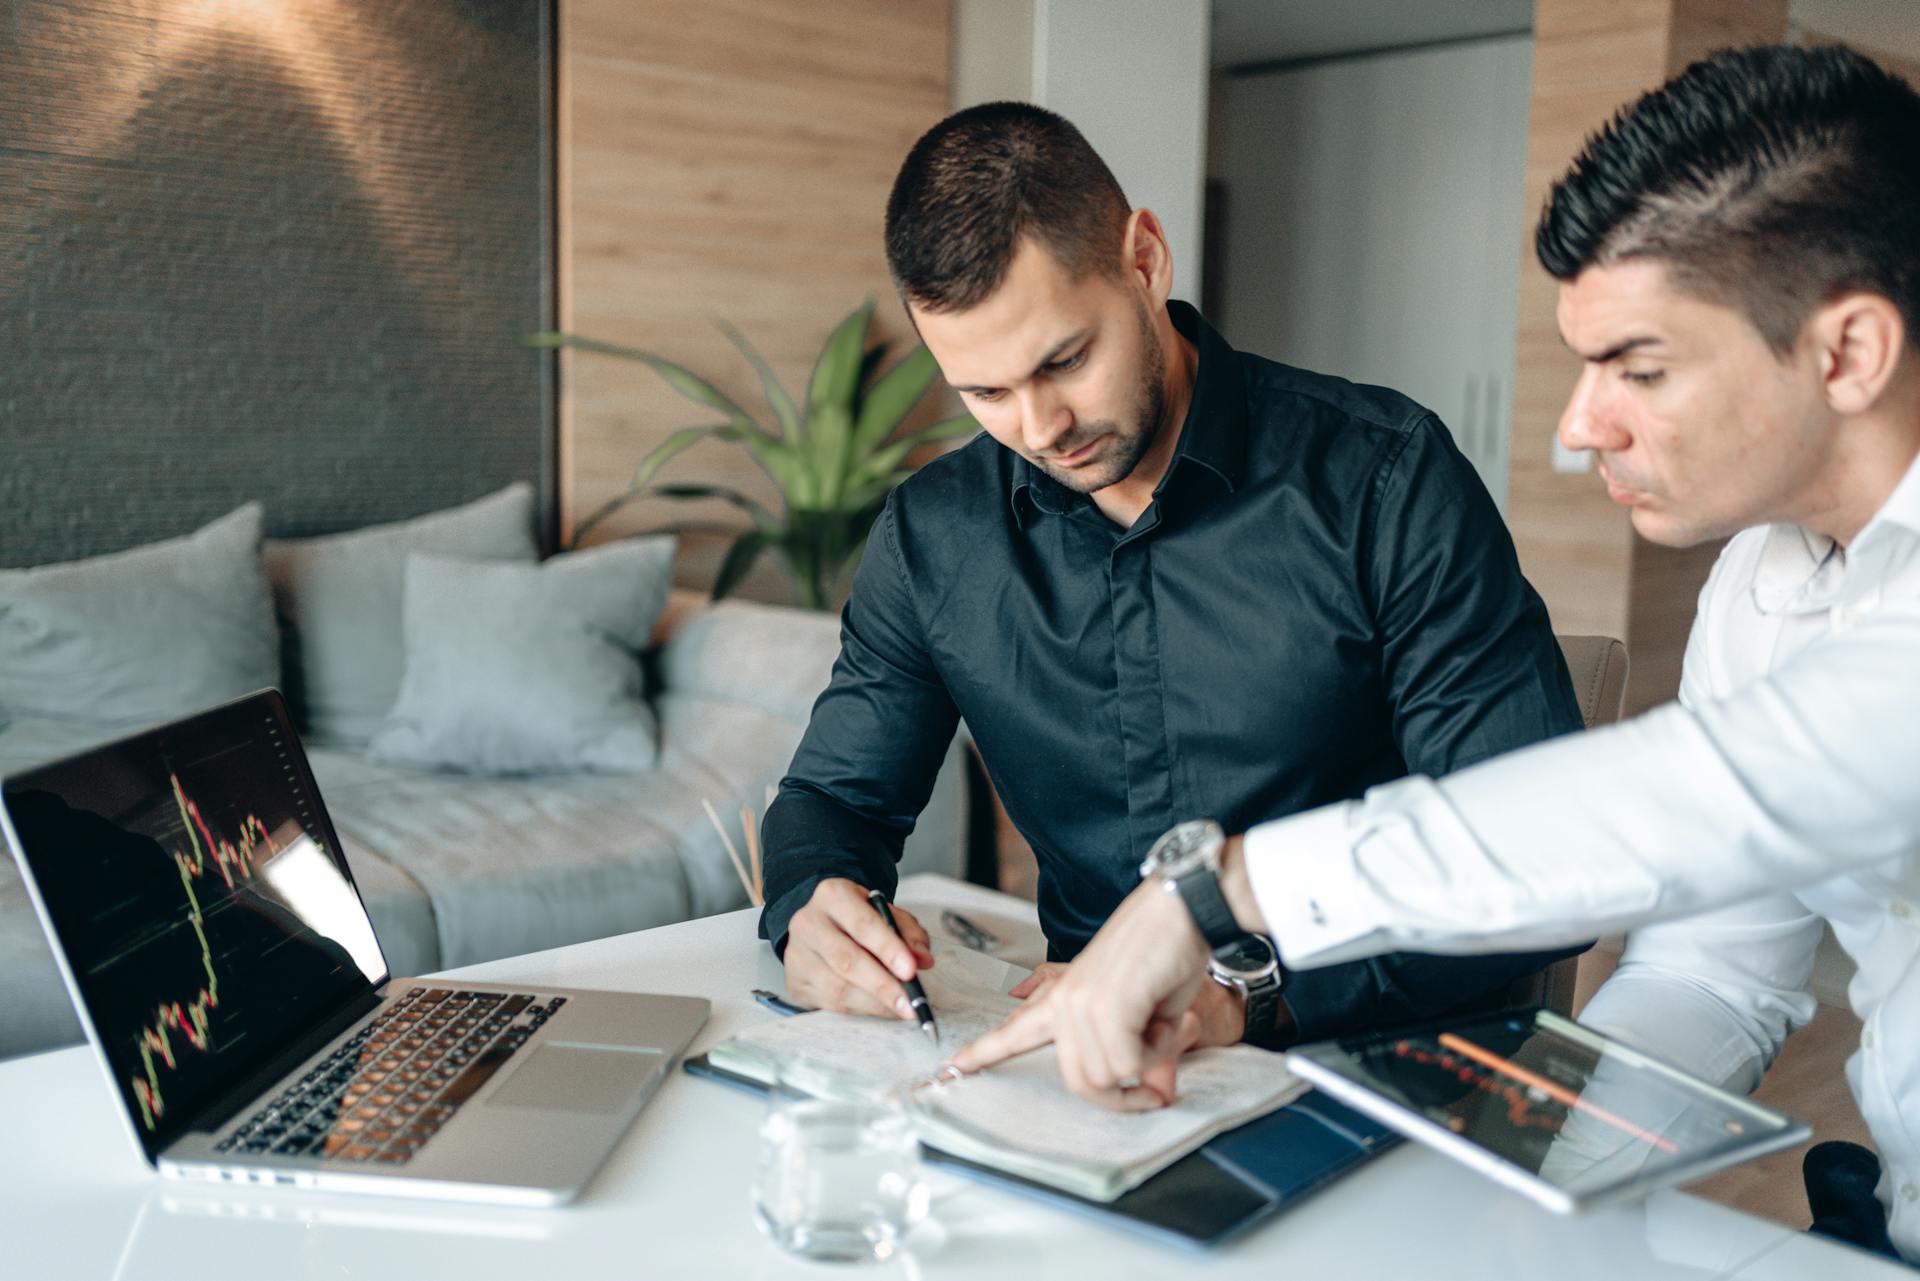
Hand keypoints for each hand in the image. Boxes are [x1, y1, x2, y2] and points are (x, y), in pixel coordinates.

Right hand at [782, 878, 934, 1021]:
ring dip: (875, 1004)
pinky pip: (830, 1004)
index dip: (888, 949)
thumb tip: (923, 960)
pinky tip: (881, 1009)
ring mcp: (797, 955)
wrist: (819, 923)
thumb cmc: (856, 917)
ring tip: (902, 1009)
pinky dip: (861, 1011)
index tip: (911, 970)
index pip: (862, 924)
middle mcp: (808, 923)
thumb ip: (908, 933)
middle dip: (883, 985)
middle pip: (847, 960)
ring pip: (837, 988)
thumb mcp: (885, 912)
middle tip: (910, 1003)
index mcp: (833, 896)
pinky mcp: (795, 982)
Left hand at [946, 877, 1212, 1109]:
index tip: (950, 1067)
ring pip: (1107, 1076)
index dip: (983, 1054)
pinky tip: (1167, 1018)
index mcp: (1062, 997)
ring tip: (1160, 1022)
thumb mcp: (1147, 1013)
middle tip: (1155, 1086)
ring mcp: (1078, 1003)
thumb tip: (1156, 1094)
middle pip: (1081, 1083)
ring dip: (1148, 1060)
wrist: (1180, 911)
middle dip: (1122, 1098)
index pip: (1013, 1032)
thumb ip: (1140, 1053)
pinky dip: (1159, 1049)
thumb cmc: (1166, 955)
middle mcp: (1062, 1001)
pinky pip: (1129, 1062)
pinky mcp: (1102, 1007)